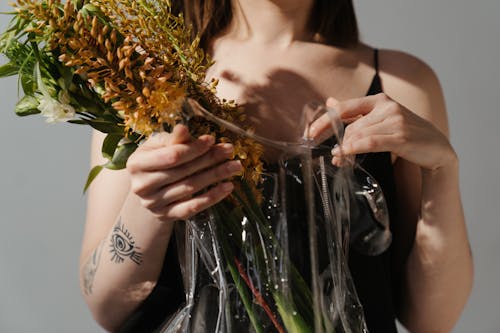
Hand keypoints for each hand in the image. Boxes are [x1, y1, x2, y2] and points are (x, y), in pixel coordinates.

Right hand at [126, 124, 241, 221]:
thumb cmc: (156, 159)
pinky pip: (192, 208)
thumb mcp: (159, 145)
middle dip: (209, 159)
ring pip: (190, 188)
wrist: (147, 186)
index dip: (194, 148)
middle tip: (230, 151)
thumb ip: (174, 139)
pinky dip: (212, 198)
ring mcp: (152, 204)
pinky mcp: (165, 216)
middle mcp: (141, 186)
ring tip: (234, 166)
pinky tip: (227, 187)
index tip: (212, 139)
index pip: (172, 156)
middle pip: (183, 172)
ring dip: (215, 176)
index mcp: (136, 164)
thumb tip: (183, 128)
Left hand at [309, 93, 456, 169]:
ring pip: (358, 135)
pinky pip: (370, 142)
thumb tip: (329, 101)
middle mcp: (387, 106)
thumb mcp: (379, 119)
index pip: (344, 107)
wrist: (436, 149)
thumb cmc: (405, 134)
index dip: (324, 120)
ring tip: (339, 160)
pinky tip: (345, 156)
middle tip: (331, 156)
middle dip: (338, 142)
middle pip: (351, 126)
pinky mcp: (401, 136)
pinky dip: (354, 149)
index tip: (309, 133)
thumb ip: (355, 111)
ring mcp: (395, 120)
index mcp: (379, 100)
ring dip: (345, 150)